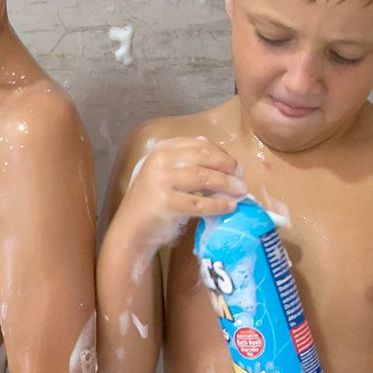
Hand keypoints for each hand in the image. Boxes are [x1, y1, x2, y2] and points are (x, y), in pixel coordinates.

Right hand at [118, 136, 245, 250]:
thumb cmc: (152, 202)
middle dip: (228, 166)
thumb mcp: (164, 173)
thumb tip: (225, 163)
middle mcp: (159, 160)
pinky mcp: (166, 203)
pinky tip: (229, 207)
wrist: (131, 229)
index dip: (221, 153)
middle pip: (205, 157)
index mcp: (161, 150)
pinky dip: (219, 205)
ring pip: (205, 177)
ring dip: (228, 185)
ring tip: (240, 192)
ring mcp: (161, 181)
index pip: (199, 144)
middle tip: (241, 178)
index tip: (234, 165)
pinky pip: (200, 202)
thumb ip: (185, 162)